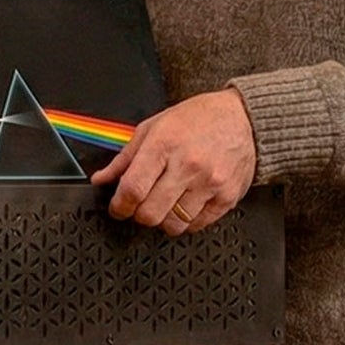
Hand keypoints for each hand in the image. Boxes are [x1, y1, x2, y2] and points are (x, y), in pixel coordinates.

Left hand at [93, 89, 257, 234]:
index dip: (119, 206)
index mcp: (164, 144)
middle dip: (139, 215)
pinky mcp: (226, 197)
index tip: (118, 208)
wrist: (242, 118)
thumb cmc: (198, 119)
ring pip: (173, 225)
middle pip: (150, 213)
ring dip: (163, 221)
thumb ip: (125, 157)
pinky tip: (184, 206)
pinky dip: (186, 222)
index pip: (132, 189)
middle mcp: (188, 165)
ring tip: (165, 205)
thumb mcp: (154, 127)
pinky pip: (197, 225)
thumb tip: (102, 179)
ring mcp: (210, 183)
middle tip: (141, 206)